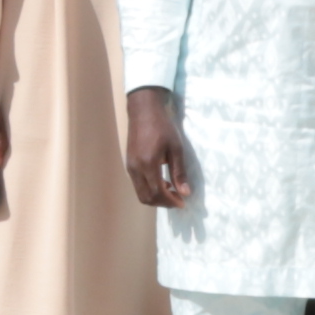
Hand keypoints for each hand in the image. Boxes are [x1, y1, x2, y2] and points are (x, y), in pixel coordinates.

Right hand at [122, 89, 193, 212]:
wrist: (143, 111)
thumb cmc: (162, 127)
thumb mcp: (176, 148)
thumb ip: (179, 172)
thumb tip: (185, 193)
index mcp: (148, 164)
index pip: (157, 193)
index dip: (170, 202)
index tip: (182, 202)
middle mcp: (136, 169)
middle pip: (146, 198)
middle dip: (163, 203)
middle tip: (177, 199)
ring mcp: (130, 167)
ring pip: (140, 193)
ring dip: (155, 197)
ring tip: (171, 191)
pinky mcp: (129, 164)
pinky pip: (138, 184)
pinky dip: (149, 189)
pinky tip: (161, 181)